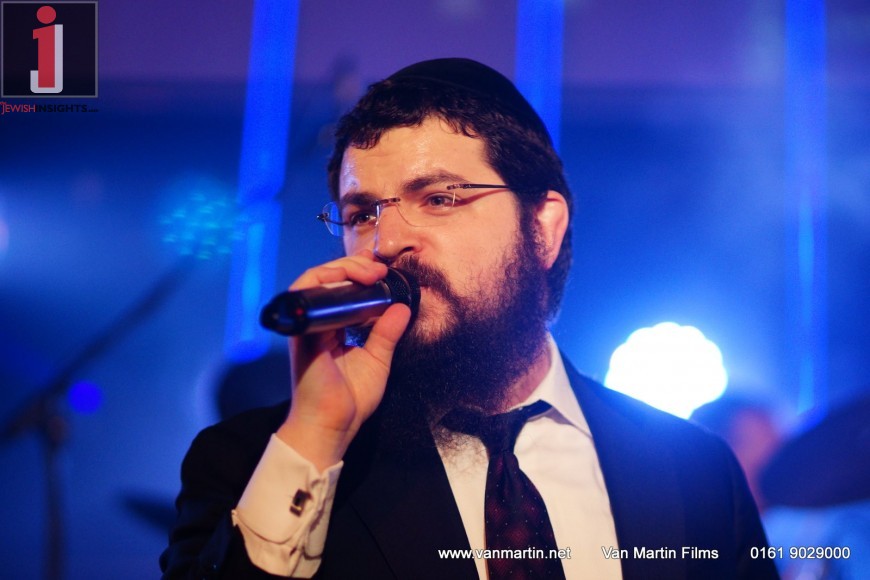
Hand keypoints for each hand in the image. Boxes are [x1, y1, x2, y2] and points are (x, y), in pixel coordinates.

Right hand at [275, 250, 411, 470]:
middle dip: (352, 266)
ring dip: (341, 270)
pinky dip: (326, 282)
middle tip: (377, 270)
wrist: (331, 428)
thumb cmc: (350, 401)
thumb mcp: (377, 360)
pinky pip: (305, 296)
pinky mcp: (302, 332)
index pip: (340, 292)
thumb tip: (402, 308)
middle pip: (325, 281)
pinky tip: (350, 282)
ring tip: (367, 273)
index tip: (381, 272)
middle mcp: (316, 325)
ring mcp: (306, 327)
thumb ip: (386, 333)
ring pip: (313, 282)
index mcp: (332, 330)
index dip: (357, 274)